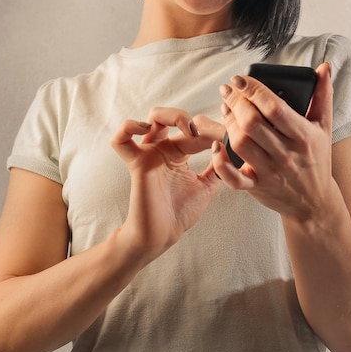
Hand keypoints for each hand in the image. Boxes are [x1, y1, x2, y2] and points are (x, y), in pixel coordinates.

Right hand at [111, 107, 220, 260]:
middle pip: (168, 115)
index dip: (209, 129)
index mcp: (177, 153)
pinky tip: (148, 131)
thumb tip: (230, 149)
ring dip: (170, 115)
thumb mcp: (207, 185)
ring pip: (151, 117)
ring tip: (187, 129)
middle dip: (185, 116)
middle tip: (201, 132)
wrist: (161, 236)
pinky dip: (129, 127)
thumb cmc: (179, 214)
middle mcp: (161, 149)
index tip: (225, 138)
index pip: (192, 128)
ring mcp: (148, 154)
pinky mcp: (137, 164)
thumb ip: (217, 167)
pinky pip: (121, 140)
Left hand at [212, 63, 333, 221]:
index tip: (240, 79)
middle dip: (236, 102)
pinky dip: (221, 162)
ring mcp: (270, 171)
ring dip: (228, 123)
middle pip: (253, 123)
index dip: (253, 90)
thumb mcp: (324, 126)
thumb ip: (323, 95)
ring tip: (226, 109)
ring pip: (241, 143)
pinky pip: (233, 178)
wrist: (315, 202)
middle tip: (228, 91)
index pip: (274, 108)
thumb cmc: (317, 158)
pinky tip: (217, 145)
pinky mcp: (256, 187)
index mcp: (303, 136)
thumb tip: (324, 67)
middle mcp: (286, 154)